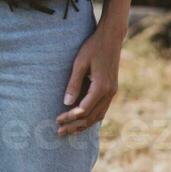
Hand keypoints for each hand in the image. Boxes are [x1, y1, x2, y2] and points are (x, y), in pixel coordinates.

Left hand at [55, 21, 121, 137]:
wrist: (111, 38)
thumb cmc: (93, 48)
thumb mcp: (80, 63)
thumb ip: (74, 84)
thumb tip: (66, 103)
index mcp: (101, 87)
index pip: (84, 110)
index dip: (70, 117)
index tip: (57, 120)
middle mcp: (109, 93)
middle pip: (92, 117)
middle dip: (75, 126)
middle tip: (60, 132)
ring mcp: (112, 92)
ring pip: (98, 116)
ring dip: (84, 125)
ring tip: (69, 131)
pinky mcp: (111, 90)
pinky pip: (102, 109)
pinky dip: (91, 117)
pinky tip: (81, 120)